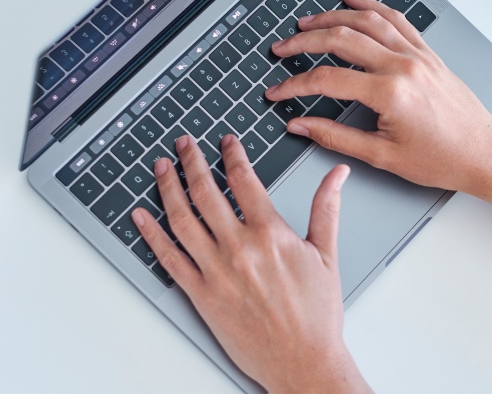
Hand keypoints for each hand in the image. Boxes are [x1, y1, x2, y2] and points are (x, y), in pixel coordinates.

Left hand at [130, 134, 368, 392]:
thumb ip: (326, 208)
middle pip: (206, 193)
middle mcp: (239, 248)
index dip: (232, 155)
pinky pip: (169, 260)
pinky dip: (152, 235)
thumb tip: (337, 175)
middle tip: (184, 144)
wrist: (303, 360)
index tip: (226, 142)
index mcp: (271, 235)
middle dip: (192, 162)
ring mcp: (216, 272)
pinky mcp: (201, 296)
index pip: (244, 180)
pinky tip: (142, 217)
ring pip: (182, 220)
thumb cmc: (317, 313)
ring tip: (161, 167)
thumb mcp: (327, 255)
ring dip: (168, 188)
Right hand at [266, 0, 491, 197]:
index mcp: (390, 93)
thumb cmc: (442, 159)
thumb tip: (301, 126)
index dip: (295, 85)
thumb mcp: (384, 156)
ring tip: (307, 22)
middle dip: (305, 42)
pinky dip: (372, 7)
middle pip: (342, 39)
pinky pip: (396, 19)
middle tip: (282, 48)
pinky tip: (354, 0)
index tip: (277, 92)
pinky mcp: (428, 53)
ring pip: (368, 21)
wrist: (484, 153)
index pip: (327, 80)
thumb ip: (337, 137)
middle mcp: (403, 65)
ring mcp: (418, 55)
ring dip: (333, 17)